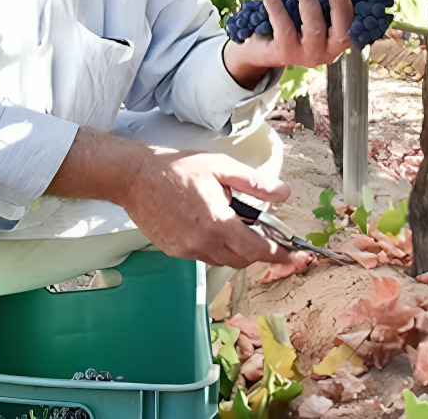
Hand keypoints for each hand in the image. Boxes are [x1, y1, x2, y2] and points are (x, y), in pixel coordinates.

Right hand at [121, 146, 299, 268]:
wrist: (135, 176)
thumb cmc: (176, 168)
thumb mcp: (222, 167)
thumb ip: (255, 184)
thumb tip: (283, 194)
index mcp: (217, 223)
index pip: (257, 250)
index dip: (278, 254)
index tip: (292, 254)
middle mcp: (202, 243)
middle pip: (241, 260)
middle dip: (256, 249)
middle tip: (261, 229)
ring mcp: (186, 250)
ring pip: (222, 260)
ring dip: (234, 247)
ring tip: (230, 219)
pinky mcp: (174, 251)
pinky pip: (203, 255)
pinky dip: (214, 245)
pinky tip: (208, 223)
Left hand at [224, 0, 353, 87]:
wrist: (265, 49)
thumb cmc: (296, 25)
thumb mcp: (314, 14)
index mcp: (339, 41)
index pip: (355, 27)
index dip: (354, 7)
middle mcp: (327, 52)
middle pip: (341, 32)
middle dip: (340, 7)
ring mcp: (306, 55)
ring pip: (313, 27)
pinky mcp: (284, 52)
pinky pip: (284, 27)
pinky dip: (276, 6)